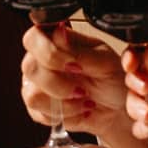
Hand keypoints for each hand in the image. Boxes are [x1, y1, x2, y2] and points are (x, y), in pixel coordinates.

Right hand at [20, 24, 131, 142]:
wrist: (118, 107)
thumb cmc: (113, 78)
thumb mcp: (104, 62)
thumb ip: (79, 51)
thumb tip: (58, 32)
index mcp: (56, 40)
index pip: (33, 37)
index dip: (48, 52)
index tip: (73, 65)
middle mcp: (41, 60)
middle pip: (29, 67)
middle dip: (59, 83)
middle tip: (81, 88)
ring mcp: (37, 84)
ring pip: (32, 95)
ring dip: (64, 102)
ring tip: (83, 98)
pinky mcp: (38, 108)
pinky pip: (40, 115)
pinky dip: (66, 115)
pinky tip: (79, 108)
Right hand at [121, 40, 147, 147]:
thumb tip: (147, 53)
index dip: (139, 55)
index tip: (133, 64)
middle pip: (141, 73)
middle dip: (136, 81)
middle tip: (143, 89)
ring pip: (140, 99)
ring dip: (136, 105)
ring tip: (147, 114)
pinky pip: (147, 124)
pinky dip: (141, 126)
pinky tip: (147, 128)